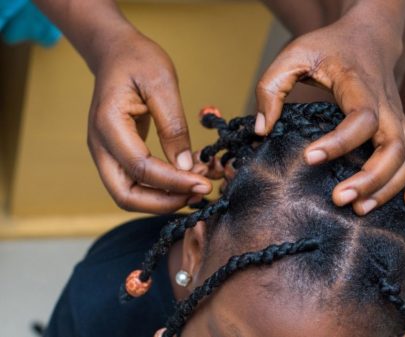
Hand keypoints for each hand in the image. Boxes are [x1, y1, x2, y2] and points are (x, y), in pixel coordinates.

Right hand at [87, 30, 211, 212]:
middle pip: (125, 195)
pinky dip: (161, 188)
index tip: (202, 184)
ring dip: (163, 199)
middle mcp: (101, 145)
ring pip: (129, 194)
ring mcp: (106, 152)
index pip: (140, 168)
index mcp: (108, 125)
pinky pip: (136, 182)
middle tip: (198, 195)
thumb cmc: (138, 60)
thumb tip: (186, 165)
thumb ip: (173, 125)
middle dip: (164, 202)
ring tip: (196, 189)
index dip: (173, 182)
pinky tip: (186, 179)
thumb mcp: (162, 84)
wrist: (116, 52)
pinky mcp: (118, 154)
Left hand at [254, 13, 404, 214]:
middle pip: (392, 146)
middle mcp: (386, 106)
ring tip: (360, 210)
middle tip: (339, 199)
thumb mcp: (295, 54)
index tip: (309, 157)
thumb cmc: (330, 47)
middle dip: (370, 178)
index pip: (361, 118)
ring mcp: (399, 119)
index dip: (338, 142)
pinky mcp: (404, 129)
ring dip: (389, 187)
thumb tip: (261, 129)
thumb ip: (271, 87)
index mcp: (359, 86)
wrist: (370, 36)